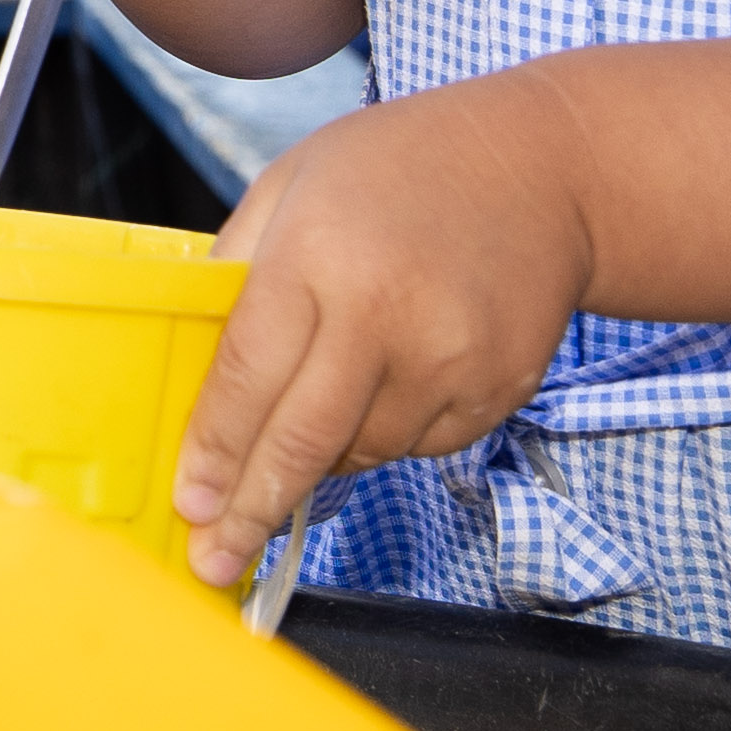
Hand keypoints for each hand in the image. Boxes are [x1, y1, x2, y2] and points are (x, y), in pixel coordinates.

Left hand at [172, 75, 592, 585]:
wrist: (540, 170)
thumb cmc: (396, 171)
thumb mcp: (292, 185)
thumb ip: (237, 269)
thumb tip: (194, 363)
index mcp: (318, 259)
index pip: (248, 377)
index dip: (215, 450)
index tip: (189, 503)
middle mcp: (386, 317)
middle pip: (303, 442)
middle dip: (251, 510)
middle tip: (215, 559)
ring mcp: (450, 360)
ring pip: (361, 453)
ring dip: (323, 454)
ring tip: (325, 396)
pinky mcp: (496, 389)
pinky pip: (417, 445)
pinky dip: (386, 433)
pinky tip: (390, 377)